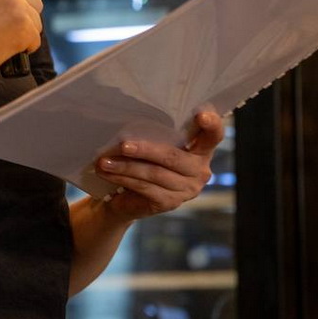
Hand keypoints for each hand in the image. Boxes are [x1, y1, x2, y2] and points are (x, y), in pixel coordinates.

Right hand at [0, 0, 42, 77]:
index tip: (11, 10)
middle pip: (36, 2)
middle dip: (23, 16)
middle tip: (0, 27)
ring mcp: (18, 4)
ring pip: (36, 22)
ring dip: (22, 32)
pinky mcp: (24, 27)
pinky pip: (35, 40)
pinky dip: (23, 48)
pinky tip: (3, 47)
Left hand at [95, 110, 225, 220]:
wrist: (128, 197)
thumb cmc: (144, 160)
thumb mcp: (153, 143)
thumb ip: (154, 133)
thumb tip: (129, 120)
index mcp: (201, 149)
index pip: (213, 134)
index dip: (212, 124)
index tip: (202, 115)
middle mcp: (200, 169)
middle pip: (173, 157)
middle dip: (146, 150)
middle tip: (123, 145)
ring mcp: (187, 189)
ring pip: (154, 173)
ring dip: (125, 167)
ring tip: (104, 161)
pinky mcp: (170, 203)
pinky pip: (145, 188)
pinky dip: (123, 179)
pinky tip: (107, 173)